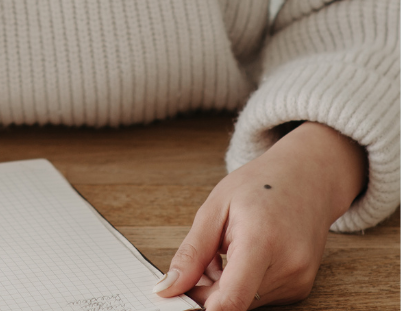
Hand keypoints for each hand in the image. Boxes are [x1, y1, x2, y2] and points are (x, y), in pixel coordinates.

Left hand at [154, 121, 366, 308]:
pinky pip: (260, 297)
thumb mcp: (216, 207)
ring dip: (224, 287)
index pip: (231, 300)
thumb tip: (167, 289)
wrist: (307, 177)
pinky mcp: (301, 288)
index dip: (200, 307)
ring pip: (245, 303)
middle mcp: (287, 268)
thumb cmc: (259, 184)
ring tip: (225, 249)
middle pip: (234, 303)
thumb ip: (192, 252)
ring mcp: (298, 281)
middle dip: (206, 292)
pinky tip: (243, 256)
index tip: (178, 299)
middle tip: (201, 259)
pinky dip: (243, 285)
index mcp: (262, 241)